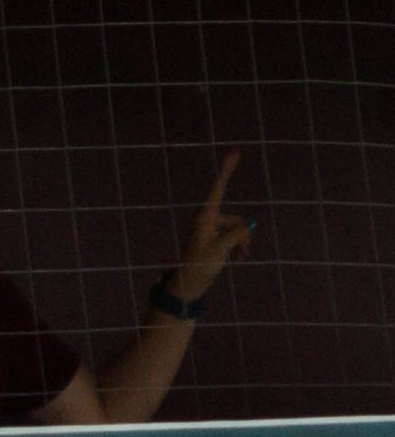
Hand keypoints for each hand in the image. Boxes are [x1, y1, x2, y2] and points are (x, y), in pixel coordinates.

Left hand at [171, 150, 252, 302]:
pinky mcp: (215, 238)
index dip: (227, 170)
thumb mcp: (221, 249)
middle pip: (234, 218)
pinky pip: (234, 236)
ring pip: (238, 229)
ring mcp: (212, 229)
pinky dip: (238, 245)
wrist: (189, 283)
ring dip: (241, 242)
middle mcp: (207, 219)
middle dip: (242, 234)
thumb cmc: (200, 265)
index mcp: (205, 217)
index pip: (218, 189)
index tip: (235, 152)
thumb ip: (236, 234)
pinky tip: (239, 258)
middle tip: (240, 253)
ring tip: (238, 258)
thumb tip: (247, 227)